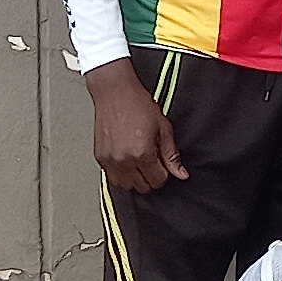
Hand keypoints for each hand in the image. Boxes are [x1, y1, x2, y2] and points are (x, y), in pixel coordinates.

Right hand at [89, 62, 185, 192]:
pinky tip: (128, 160)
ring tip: (139, 161)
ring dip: (135, 178)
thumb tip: (181, 173)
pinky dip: (122, 174)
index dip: (164, 173)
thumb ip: (172, 155)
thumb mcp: (163, 128)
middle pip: (142, 187)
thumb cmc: (138, 105)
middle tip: (152, 161)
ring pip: (126, 186)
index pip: (158, 181)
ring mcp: (110, 160)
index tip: (163, 163)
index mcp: (142, 154)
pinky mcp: (100, 158)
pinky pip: (112, 178)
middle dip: (151, 177)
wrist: (115, 93)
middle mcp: (124, 160)